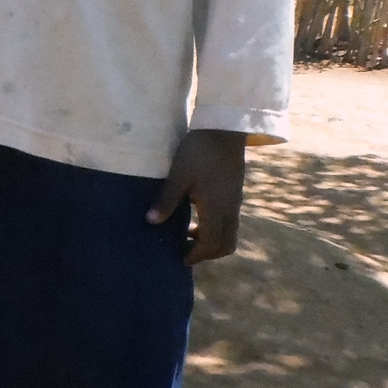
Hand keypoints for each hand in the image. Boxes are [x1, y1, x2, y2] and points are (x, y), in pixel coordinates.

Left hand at [147, 129, 245, 265]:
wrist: (224, 129)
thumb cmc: (199, 152)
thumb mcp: (179, 176)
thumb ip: (167, 200)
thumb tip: (151, 221)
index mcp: (216, 209)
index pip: (211, 244)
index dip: (197, 255)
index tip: (182, 259)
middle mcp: (230, 210)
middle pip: (226, 244)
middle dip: (207, 253)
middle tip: (185, 249)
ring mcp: (235, 201)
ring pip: (230, 232)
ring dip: (212, 239)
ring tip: (188, 232)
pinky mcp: (236, 193)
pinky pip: (230, 220)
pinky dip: (216, 227)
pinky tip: (198, 215)